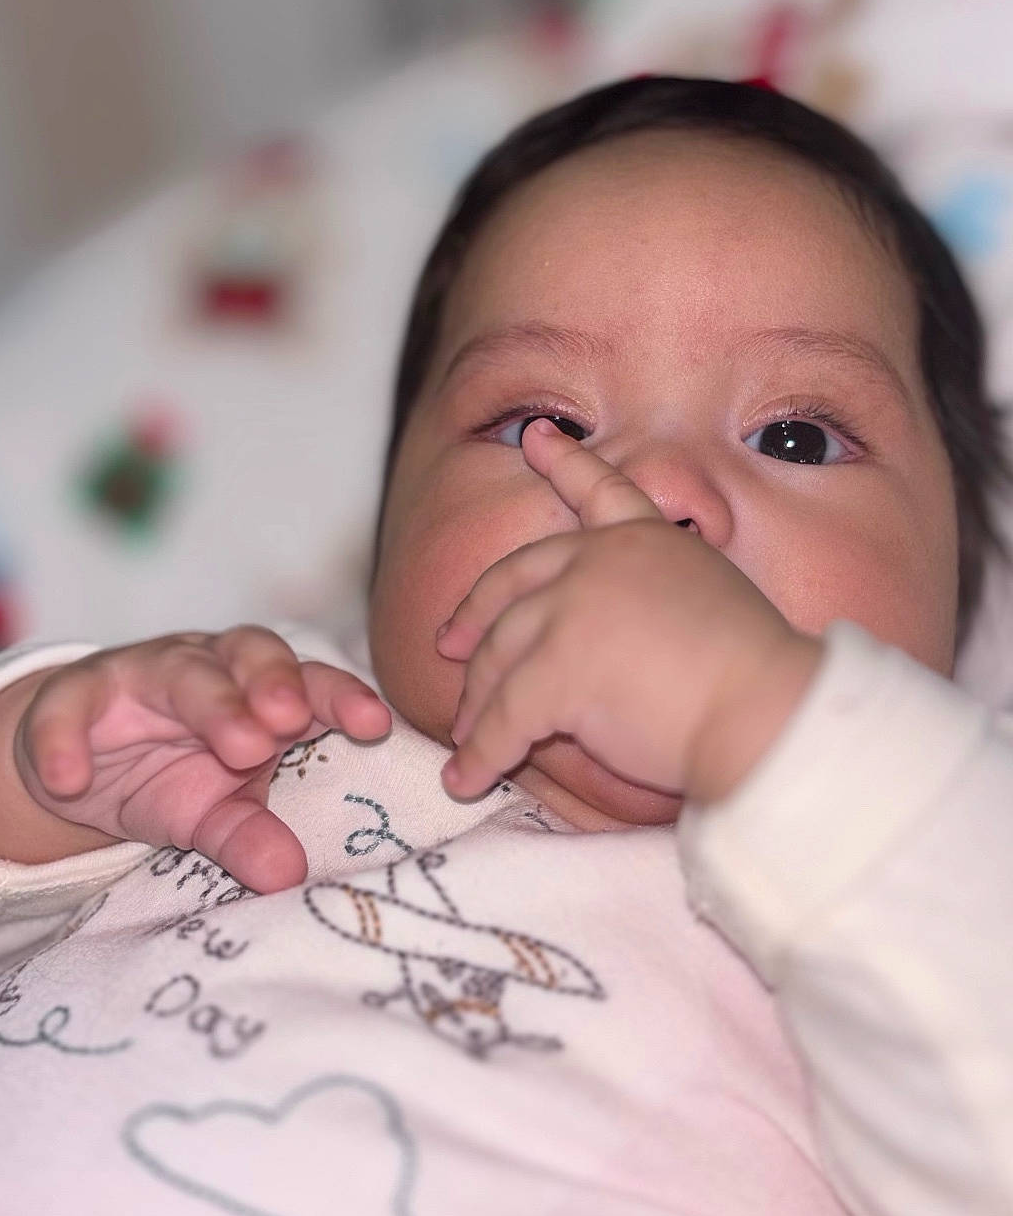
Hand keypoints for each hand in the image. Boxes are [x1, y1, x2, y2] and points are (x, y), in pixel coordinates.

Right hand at [16, 627, 390, 891]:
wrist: (77, 763)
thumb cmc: (171, 775)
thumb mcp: (212, 814)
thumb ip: (250, 836)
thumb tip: (289, 877)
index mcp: (258, 688)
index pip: (309, 681)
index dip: (340, 696)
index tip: (374, 725)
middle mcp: (209, 664)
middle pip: (251, 654)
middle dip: (274, 685)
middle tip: (292, 724)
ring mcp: (141, 671)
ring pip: (179, 669)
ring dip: (210, 702)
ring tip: (240, 746)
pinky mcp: (74, 693)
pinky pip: (70, 707)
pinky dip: (68, 740)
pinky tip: (72, 780)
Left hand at [437, 418, 821, 804]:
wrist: (767, 715)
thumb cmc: (756, 679)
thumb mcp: (710, 601)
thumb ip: (651, 602)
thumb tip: (608, 645)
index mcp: (646, 541)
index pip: (600, 489)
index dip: (564, 462)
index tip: (535, 436)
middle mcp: (601, 561)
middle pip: (513, 584)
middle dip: (473, 616)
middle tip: (448, 646)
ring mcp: (573, 609)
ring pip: (499, 657)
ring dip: (477, 706)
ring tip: (465, 740)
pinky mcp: (558, 669)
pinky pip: (502, 719)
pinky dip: (480, 755)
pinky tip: (466, 778)